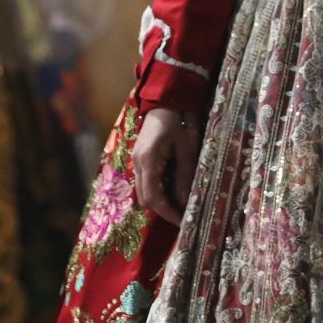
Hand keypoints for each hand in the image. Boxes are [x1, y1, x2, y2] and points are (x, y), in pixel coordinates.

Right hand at [133, 108, 202, 225]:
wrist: (165, 101)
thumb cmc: (179, 122)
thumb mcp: (187, 149)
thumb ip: (184, 176)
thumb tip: (184, 203)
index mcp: (149, 160)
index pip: (153, 197)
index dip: (167, 212)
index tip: (182, 221)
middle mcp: (137, 163)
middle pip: (145, 198)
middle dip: (163, 209)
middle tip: (183, 214)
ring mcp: (135, 161)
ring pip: (144, 192)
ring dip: (161, 200)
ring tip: (181, 201)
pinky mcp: (139, 159)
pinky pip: (145, 182)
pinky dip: (158, 189)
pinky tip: (173, 187)